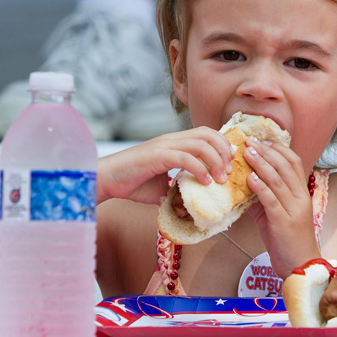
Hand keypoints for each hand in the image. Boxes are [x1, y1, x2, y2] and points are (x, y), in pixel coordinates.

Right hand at [97, 126, 233, 204]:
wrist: (107, 180)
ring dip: (215, 160)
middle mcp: (171, 139)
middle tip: (228, 171)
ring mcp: (164, 146)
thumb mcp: (162, 186)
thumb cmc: (132, 182)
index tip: (229, 162)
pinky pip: (185, 158)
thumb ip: (178, 188)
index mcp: (174, 142)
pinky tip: (205, 182)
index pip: (206, 133)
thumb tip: (193, 203)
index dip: (222, 144)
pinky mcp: (157, 156)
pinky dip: (199, 169)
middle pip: (208, 134)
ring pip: (200, 143)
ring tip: (220, 178)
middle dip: (224, 150)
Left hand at [244, 137, 320, 278]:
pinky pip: (272, 200)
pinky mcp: (284, 222)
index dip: (279, 149)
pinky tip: (250, 178)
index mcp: (301, 193)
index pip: (295, 162)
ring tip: (247, 153)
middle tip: (250, 141)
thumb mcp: (277, 214)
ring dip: (262, 164)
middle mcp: (301, 198)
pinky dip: (260, 187)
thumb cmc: (288, 240)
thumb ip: (265, 198)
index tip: (262, 140)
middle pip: (286, 166)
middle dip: (267, 151)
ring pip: (279, 180)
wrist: (300, 266)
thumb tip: (247, 182)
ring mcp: (294, 210)